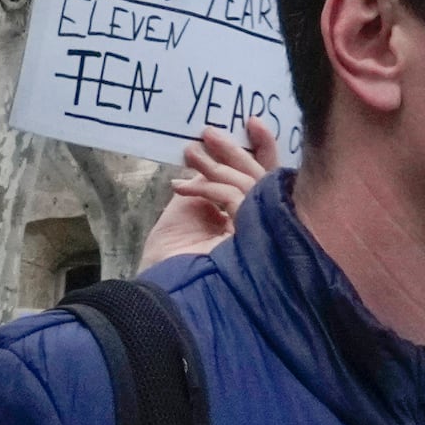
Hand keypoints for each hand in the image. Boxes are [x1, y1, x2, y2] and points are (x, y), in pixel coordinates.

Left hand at [139, 117, 275, 269]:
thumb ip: (207, 189)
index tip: (251, 124)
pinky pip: (238, 199)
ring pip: (253, 186)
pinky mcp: (255, 241)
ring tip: (191, 151)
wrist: (160, 299)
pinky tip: (184, 185)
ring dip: (220, 164)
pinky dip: (210, 187)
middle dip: (237, 151)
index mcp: (251, 225)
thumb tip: (212, 162)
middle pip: (263, 181)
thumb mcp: (187, 215)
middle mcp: (263, 231)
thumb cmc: (170, 265)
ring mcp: (263, 238)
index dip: (262, 151)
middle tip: (210, 131)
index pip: (264, 183)